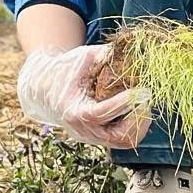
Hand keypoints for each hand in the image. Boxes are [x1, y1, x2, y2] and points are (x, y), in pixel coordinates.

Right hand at [16, 43, 151, 148]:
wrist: (46, 87)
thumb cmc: (65, 69)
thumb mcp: (83, 57)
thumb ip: (106, 55)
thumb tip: (133, 51)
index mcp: (74, 111)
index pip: (101, 113)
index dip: (124, 103)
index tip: (143, 90)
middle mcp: (83, 130)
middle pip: (119, 136)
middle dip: (138, 119)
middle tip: (146, 97)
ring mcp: (92, 137)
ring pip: (125, 141)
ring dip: (140, 124)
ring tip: (143, 103)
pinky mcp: (100, 137)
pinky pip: (123, 139)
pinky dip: (135, 126)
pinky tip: (137, 108)